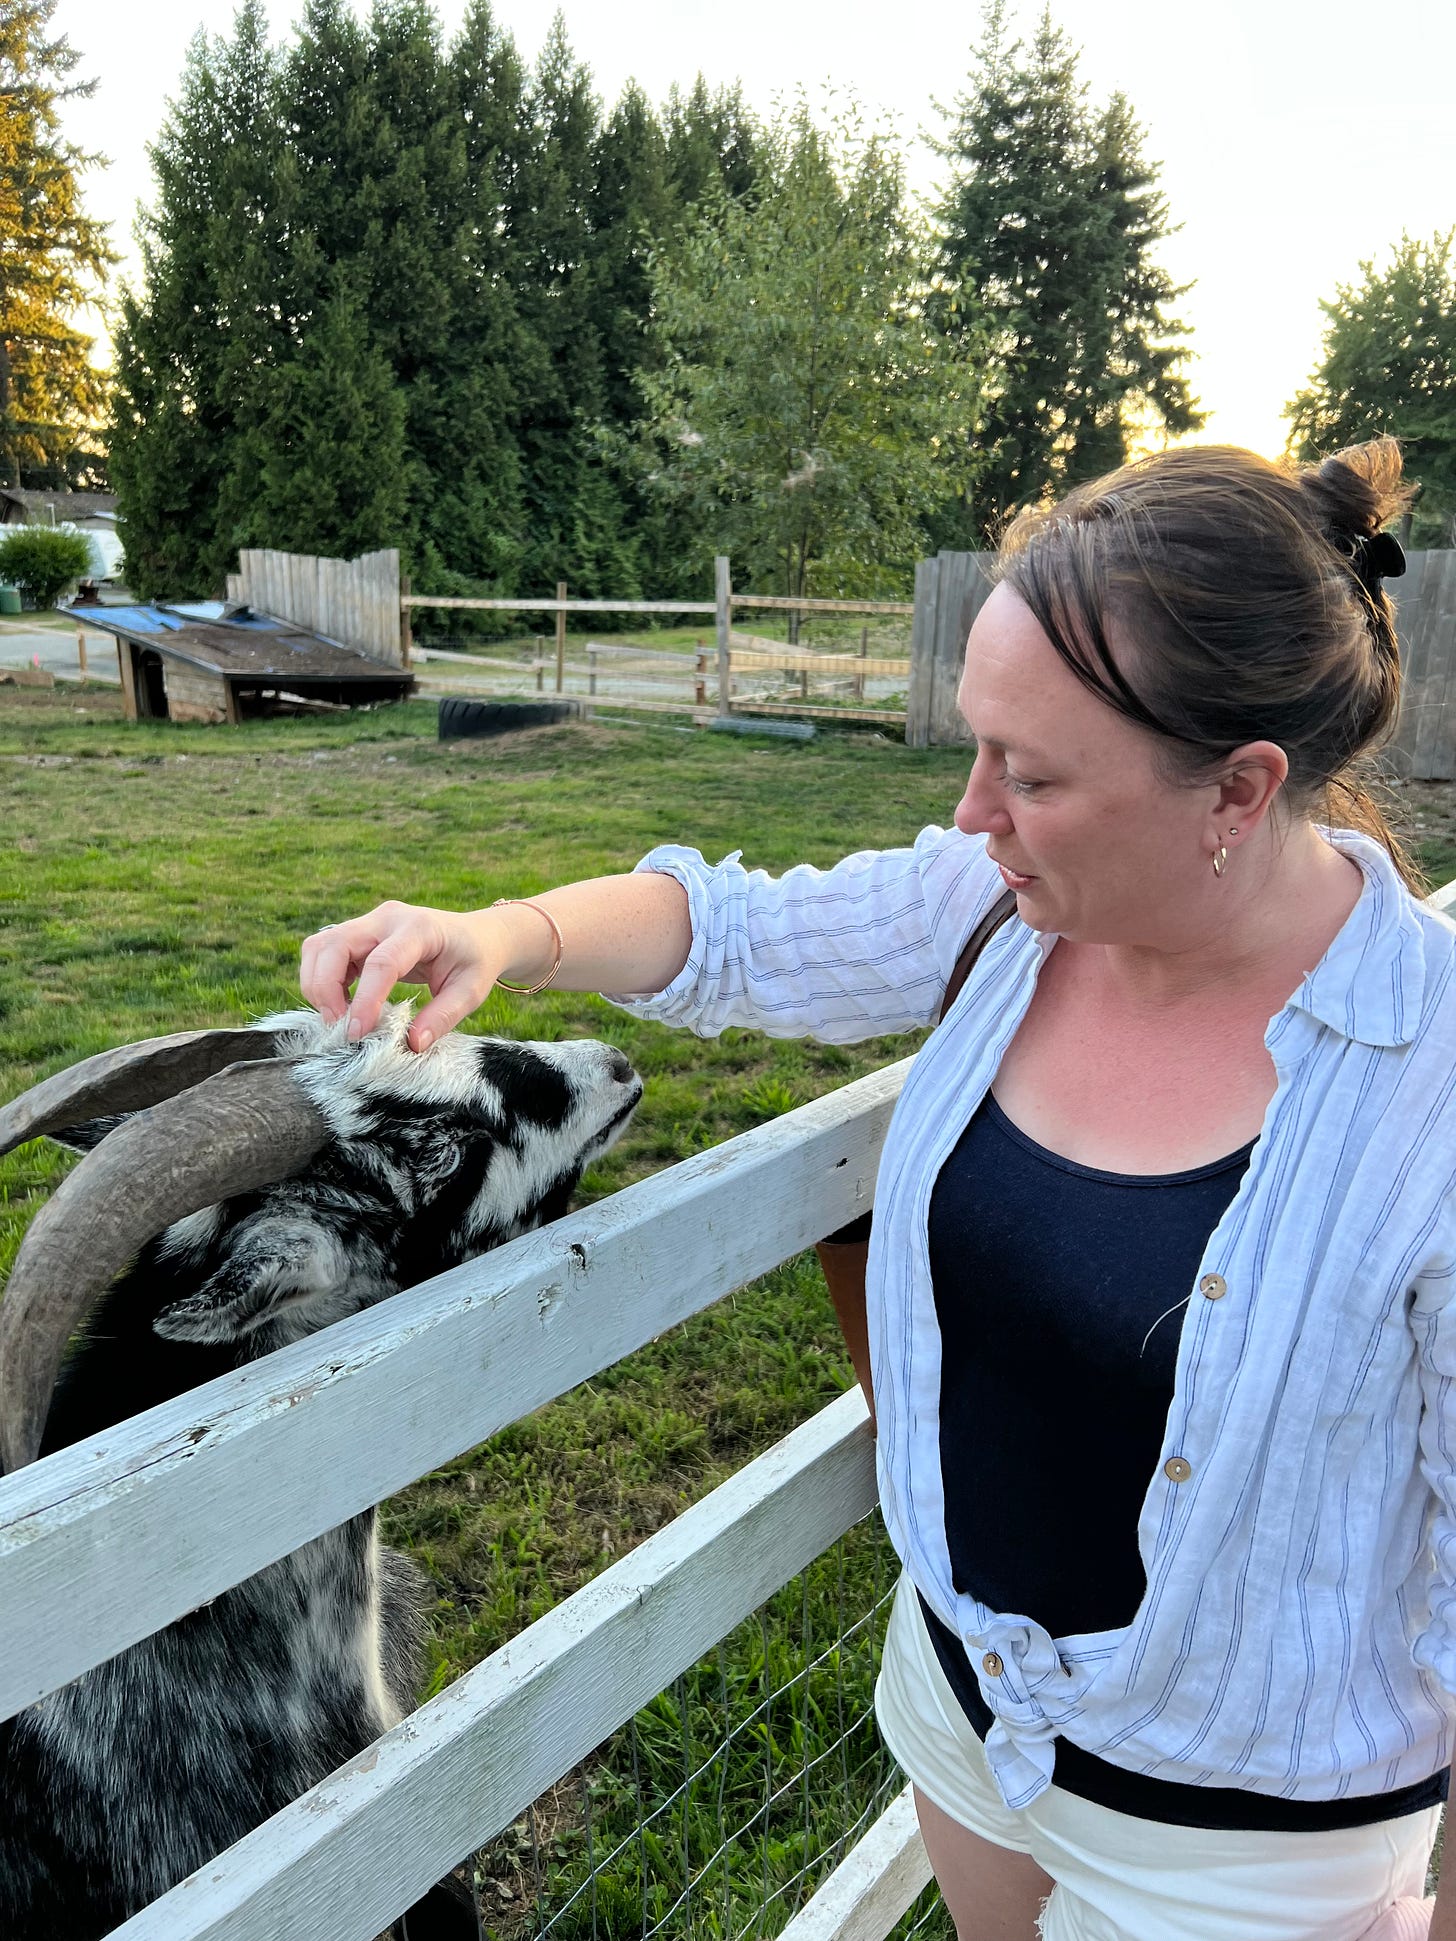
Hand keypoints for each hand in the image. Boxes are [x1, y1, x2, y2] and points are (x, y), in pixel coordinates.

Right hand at [300, 902, 503, 1052]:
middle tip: (339, 1028)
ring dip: (318, 984)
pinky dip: (322, 980)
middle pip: (335, 945)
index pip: (381, 962)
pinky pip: (324, 952)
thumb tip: (412, 1044)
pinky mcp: (358, 933)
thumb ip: (443, 1017)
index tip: (357, 1033)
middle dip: (325, 989)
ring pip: (320, 946)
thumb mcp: (471, 992)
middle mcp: (388, 918)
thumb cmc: (474, 962)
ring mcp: (370, 922)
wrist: (476, 936)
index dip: (365, 1000)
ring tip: (338, 1017)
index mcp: (420, 928)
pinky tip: (341, 1005)